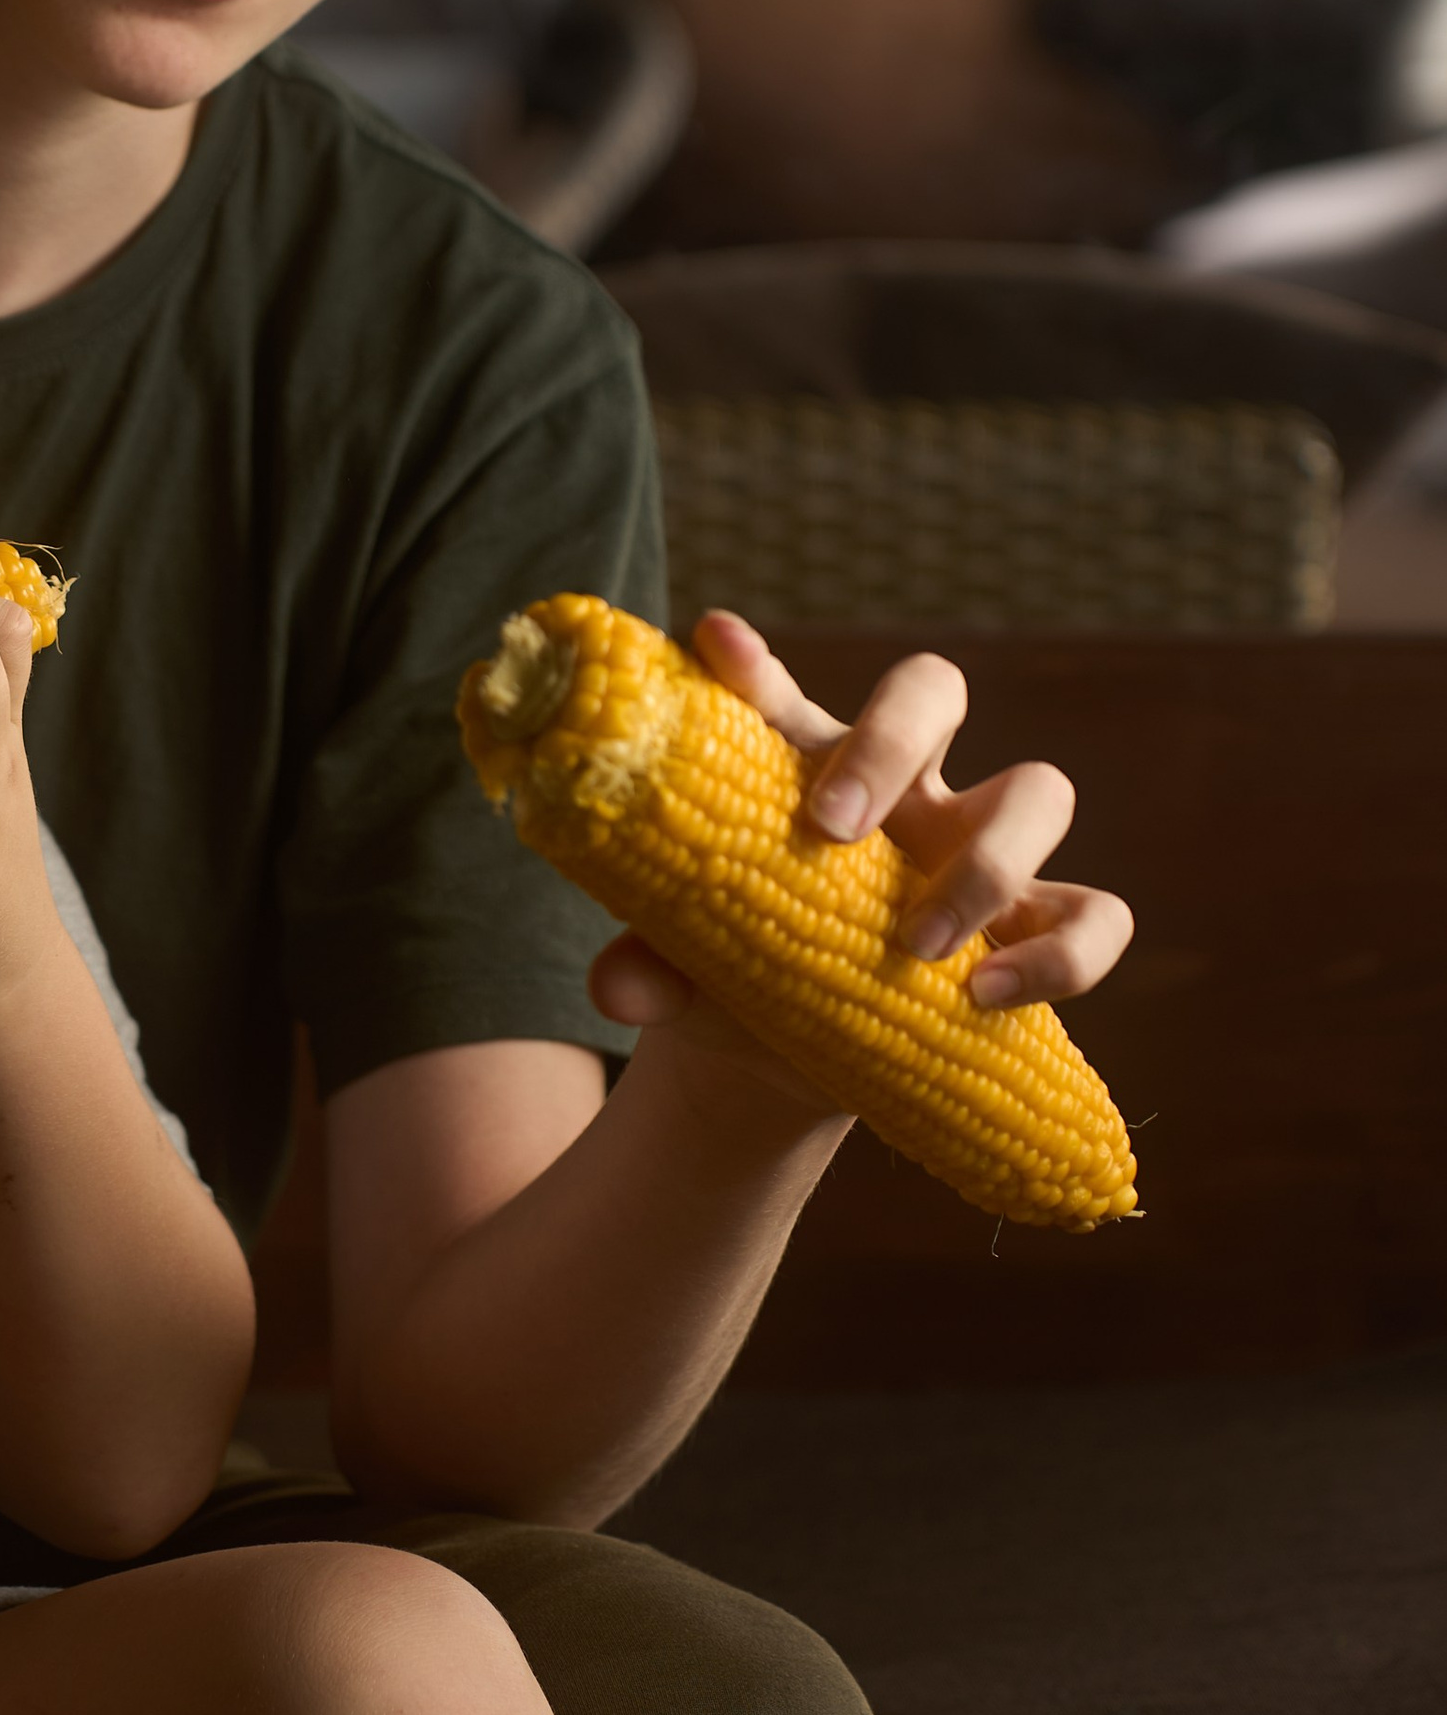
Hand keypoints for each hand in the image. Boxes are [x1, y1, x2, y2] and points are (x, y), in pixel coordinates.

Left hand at [589, 610, 1133, 1089]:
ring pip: (1039, 791)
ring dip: (986, 865)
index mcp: (804, 770)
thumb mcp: (685, 968)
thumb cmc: (731, 979)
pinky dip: (1060, 956)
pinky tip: (989, 998)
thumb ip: (649, 966)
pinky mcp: (1035, 932)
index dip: (754, 669)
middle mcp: (904, 790)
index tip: (718, 650)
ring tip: (917, 949)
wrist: (785, 1064)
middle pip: (934, 690)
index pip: (782, 694)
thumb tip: (618, 986)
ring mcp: (978, 853)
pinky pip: (1096, 918)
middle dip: (889, 742)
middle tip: (832, 827)